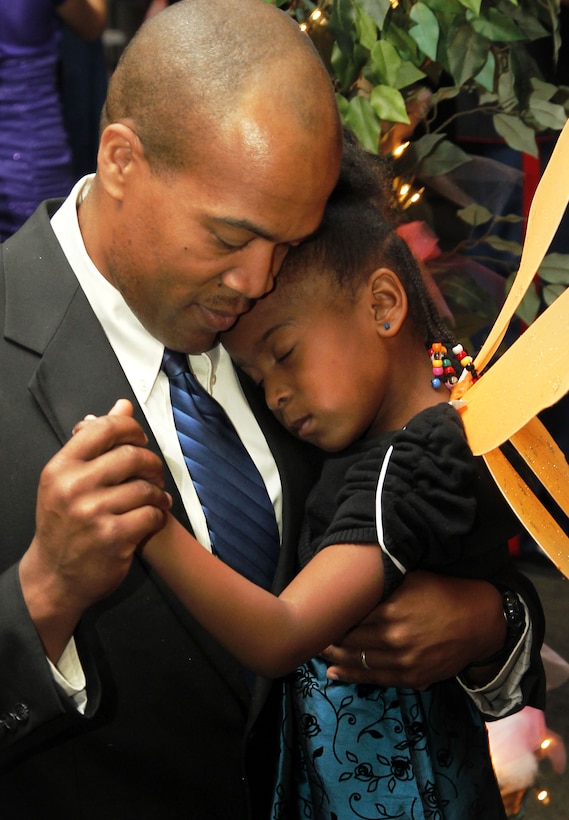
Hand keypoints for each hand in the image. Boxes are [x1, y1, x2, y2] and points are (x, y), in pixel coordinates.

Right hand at [19, 401, 170, 661]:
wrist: (54, 576)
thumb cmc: (63, 523)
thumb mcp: (67, 479)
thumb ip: (94, 441)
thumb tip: (122, 406)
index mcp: (61, 467)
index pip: (105, 429)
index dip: (132, 429)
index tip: (140, 440)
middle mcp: (73, 487)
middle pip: (132, 456)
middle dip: (152, 463)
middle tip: (154, 473)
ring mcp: (93, 514)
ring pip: (145, 487)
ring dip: (158, 493)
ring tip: (156, 498)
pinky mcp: (113, 538)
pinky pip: (151, 515)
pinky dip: (158, 515)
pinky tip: (154, 517)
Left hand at [322, 571, 505, 688]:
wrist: (480, 621)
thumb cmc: (444, 592)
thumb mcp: (412, 579)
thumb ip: (384, 583)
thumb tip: (354, 579)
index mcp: (391, 609)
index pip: (349, 616)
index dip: (331, 617)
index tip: (317, 613)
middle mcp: (393, 637)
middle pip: (348, 641)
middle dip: (328, 638)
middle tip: (311, 633)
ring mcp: (403, 660)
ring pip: (358, 662)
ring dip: (335, 658)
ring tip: (318, 651)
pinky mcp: (412, 677)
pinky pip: (375, 679)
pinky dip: (351, 676)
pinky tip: (334, 673)